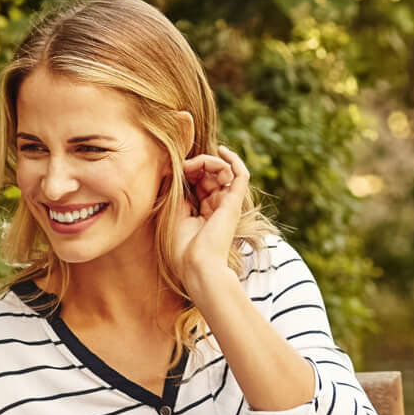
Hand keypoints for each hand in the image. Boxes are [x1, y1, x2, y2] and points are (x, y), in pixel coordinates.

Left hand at [165, 145, 250, 296]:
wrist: (197, 265)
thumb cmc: (182, 247)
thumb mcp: (173, 213)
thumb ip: (178, 190)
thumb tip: (178, 168)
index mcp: (202, 211)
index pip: (198, 181)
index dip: (188, 170)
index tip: (174, 170)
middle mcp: (216, 206)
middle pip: (210, 174)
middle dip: (197, 164)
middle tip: (184, 166)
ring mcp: (226, 203)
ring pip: (223, 171)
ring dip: (209, 162)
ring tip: (196, 164)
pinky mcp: (234, 202)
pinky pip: (240, 174)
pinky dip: (233, 160)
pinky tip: (221, 150)